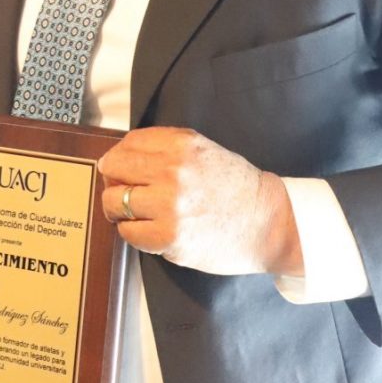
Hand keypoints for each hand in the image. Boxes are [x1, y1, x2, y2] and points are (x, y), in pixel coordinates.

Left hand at [98, 127, 302, 277]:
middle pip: (113, 169)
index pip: (127, 144)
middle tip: (124, 192)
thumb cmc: (235, 187)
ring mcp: (170, 205)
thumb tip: (122, 157)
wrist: (268, 222)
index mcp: (181, 145)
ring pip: (114, 202)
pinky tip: (149, 230)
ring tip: (136, 214)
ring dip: (118, 209)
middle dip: (114, 181)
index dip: (120, 158)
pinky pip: (128, 232)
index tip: (123, 170)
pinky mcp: (169, 237)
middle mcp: (173, 171)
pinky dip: (133, 232)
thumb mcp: (203, 150)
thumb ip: (165, 148)